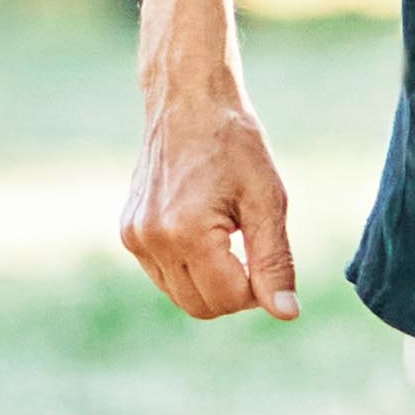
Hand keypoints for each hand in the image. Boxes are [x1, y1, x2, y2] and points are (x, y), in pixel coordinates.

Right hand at [123, 85, 299, 320]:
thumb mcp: (267, 200)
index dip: (257, 290)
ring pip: (180, 296)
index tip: (266, 254)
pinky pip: (164, 276)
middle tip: (252, 250)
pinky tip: (208, 232)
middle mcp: (151, 240)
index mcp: (186, 232)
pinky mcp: (129, 232)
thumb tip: (286, 313)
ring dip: (211, 282)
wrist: (189, 102)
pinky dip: (190, 269)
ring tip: (230, 236)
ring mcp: (134, 238)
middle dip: (234, 292)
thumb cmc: (236, 144)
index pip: (227, 299)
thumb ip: (275, 261)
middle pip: (201, 306)